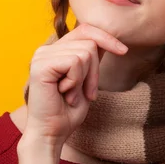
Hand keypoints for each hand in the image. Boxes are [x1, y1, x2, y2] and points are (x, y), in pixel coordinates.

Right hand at [24, 23, 127, 146]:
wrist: (52, 134)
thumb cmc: (68, 111)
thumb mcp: (86, 80)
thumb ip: (91, 59)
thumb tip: (106, 40)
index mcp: (55, 51)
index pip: (85, 30)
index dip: (106, 38)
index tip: (124, 51)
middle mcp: (46, 49)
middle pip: (89, 42)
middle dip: (95, 70)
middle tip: (85, 93)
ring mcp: (41, 56)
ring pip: (85, 52)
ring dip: (85, 79)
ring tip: (70, 94)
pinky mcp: (41, 65)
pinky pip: (74, 62)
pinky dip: (76, 81)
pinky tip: (64, 93)